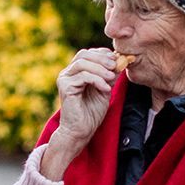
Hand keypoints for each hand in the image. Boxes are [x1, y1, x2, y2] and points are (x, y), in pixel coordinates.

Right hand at [42, 49, 119, 177]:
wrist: (81, 131)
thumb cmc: (91, 112)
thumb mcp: (104, 89)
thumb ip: (110, 75)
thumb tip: (121, 60)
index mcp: (75, 72)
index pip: (88, 54)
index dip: (102, 54)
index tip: (117, 60)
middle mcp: (67, 73)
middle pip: (84, 55)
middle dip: (102, 59)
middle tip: (115, 66)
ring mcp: (64, 79)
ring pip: (83, 63)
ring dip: (100, 69)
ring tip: (112, 78)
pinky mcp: (65, 87)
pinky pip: (83, 76)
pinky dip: (97, 80)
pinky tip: (106, 89)